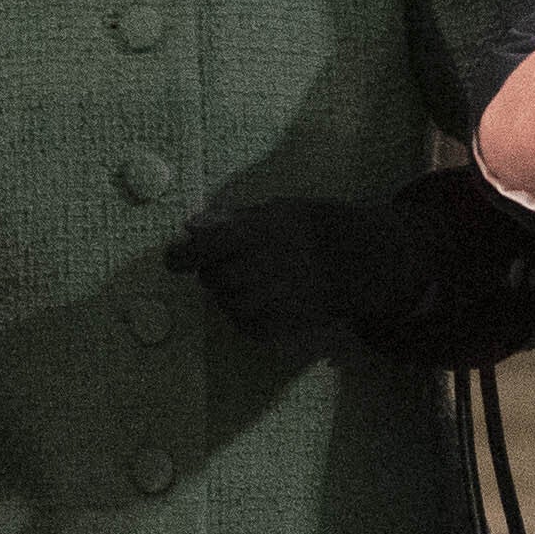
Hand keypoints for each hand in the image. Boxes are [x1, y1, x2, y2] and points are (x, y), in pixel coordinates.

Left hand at [172, 170, 534, 367]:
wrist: (362, 259)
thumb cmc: (314, 226)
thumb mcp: (275, 209)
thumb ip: (232, 220)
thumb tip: (191, 226)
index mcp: (253, 235)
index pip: (200, 250)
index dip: (180, 256)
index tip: (173, 259)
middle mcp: (256, 269)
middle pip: (212, 279)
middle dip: (213, 272)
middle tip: (229, 262)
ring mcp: (268, 299)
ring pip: (227, 303)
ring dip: (228, 293)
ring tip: (250, 279)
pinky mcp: (280, 324)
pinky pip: (245, 324)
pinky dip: (244, 314)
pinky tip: (260, 299)